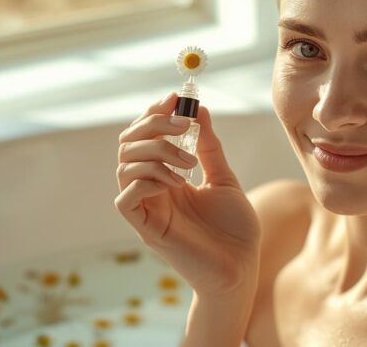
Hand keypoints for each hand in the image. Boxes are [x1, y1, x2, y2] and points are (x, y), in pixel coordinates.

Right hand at [115, 92, 260, 295]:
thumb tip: (199, 110)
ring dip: (156, 152)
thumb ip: (209, 147)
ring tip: (190, 164)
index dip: (154, 114)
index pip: (144, 136)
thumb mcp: (223, 178)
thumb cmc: (235, 229)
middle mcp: (152, 189)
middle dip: (152, 126)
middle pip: (128, 145)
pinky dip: (147, 180)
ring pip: (124, 166)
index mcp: (167, 176)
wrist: (242, 267)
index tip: (176, 98)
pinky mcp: (146, 229)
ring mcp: (147, 209)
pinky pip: (126, 197)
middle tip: (183, 126)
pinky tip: (177, 183)